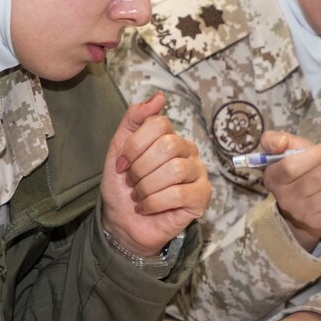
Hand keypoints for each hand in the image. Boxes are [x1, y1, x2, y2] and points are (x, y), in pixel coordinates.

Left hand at [101, 91, 210, 256]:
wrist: (123, 223)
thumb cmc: (123, 187)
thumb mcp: (119, 148)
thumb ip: (134, 119)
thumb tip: (159, 97)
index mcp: (170, 136)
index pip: (158, 124)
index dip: (134, 146)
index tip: (122, 165)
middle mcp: (188, 150)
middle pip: (167, 145)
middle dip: (140, 168)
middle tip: (132, 183)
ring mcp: (198, 173)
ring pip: (174, 170)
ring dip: (147, 187)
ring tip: (139, 197)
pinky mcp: (202, 197)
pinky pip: (180, 193)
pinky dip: (155, 203)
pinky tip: (147, 208)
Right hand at [260, 131, 320, 251]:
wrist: (298, 198)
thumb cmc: (295, 166)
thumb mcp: (282, 150)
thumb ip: (275, 140)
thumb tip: (282, 142)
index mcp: (274, 178)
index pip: (291, 168)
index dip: (315, 156)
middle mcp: (287, 198)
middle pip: (317, 179)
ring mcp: (304, 212)